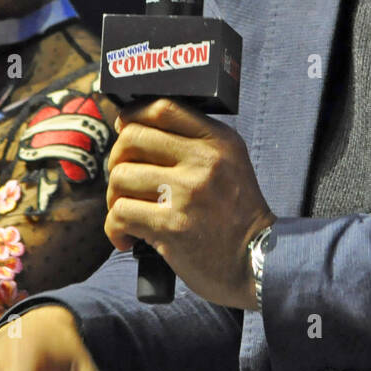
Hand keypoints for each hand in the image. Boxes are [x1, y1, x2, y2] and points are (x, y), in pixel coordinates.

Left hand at [106, 99, 274, 308]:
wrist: (256, 262)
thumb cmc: (236, 215)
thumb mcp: (230, 163)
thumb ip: (194, 142)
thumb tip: (134, 128)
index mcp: (218, 141)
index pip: (162, 108)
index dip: (132, 115)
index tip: (123, 129)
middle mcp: (204, 161)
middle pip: (132, 138)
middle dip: (116, 159)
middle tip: (123, 181)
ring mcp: (187, 193)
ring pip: (121, 177)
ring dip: (115, 198)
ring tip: (128, 212)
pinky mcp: (171, 225)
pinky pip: (120, 214)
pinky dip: (114, 228)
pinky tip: (127, 237)